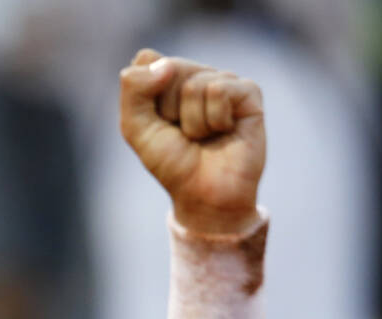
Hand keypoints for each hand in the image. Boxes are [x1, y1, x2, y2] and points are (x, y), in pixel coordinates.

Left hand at [119, 51, 265, 238]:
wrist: (204, 194)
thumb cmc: (172, 162)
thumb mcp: (136, 128)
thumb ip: (133, 90)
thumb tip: (164, 64)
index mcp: (169, 78)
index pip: (148, 61)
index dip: (146, 97)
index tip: (157, 122)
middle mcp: (197, 74)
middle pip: (171, 68)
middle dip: (168, 109)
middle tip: (182, 133)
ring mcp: (224, 81)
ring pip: (194, 84)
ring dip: (192, 121)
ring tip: (204, 136)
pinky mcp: (249, 92)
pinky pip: (219, 90)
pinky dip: (214, 119)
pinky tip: (223, 131)